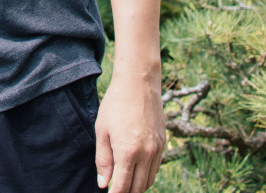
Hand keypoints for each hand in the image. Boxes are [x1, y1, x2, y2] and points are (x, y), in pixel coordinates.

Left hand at [95, 72, 165, 191]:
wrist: (138, 84)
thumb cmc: (115, 105)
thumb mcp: (102, 130)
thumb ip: (103, 159)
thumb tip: (103, 184)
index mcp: (128, 152)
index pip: (123, 186)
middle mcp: (146, 154)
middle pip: (139, 188)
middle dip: (127, 192)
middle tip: (116, 189)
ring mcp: (157, 150)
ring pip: (149, 180)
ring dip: (138, 185)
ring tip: (125, 182)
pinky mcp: (163, 144)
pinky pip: (156, 168)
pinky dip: (146, 174)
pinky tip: (136, 169)